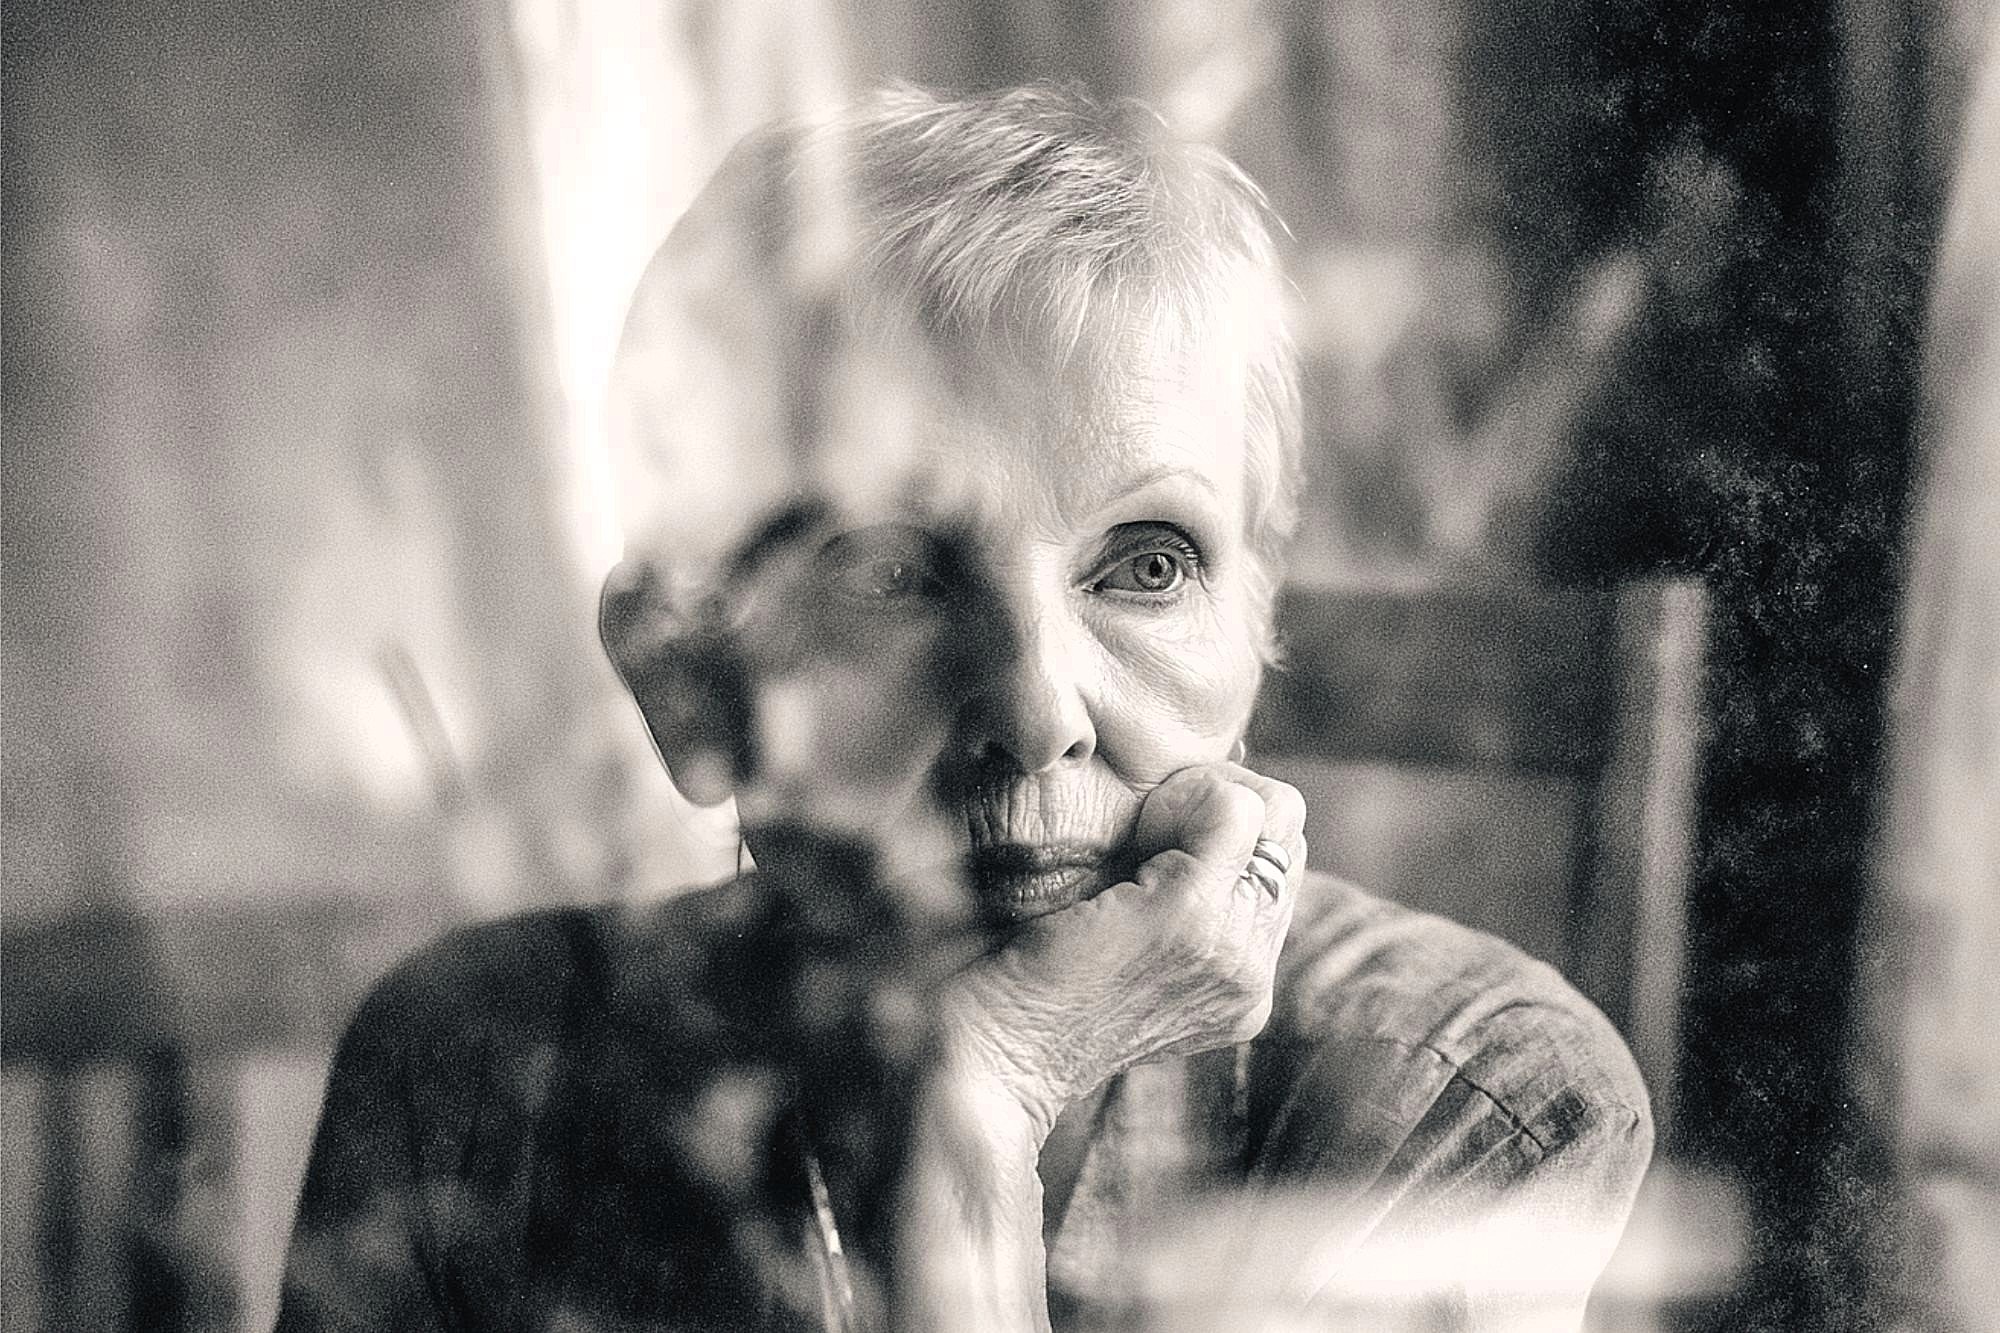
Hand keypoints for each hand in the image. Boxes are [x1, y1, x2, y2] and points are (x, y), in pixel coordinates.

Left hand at [941, 762, 1306, 1138]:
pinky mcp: (1191, 915)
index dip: (1225, 832)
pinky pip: (1233, 810)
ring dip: (1199, 802)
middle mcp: (1253, 976)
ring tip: (1138, 842)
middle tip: (1145, 836)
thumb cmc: (1033, 988)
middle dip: (1222, 810)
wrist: (996, 1055)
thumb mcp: (1127, 949)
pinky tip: (1134, 836)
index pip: (1281, 868)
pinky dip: (1183, 798)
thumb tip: (1206, 822)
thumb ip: (1178, 906)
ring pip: (1272, 815)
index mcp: (1242, 988)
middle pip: (1287, 837)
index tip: (1153, 847)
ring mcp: (1231, 947)